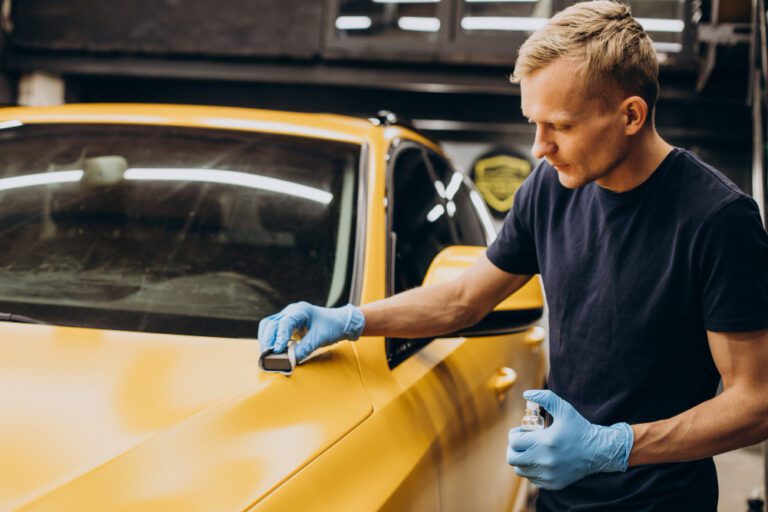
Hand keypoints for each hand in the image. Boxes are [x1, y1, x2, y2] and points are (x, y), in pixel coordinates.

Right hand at [258, 302, 364, 361]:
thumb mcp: (320, 338)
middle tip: (266, 356)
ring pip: (268, 325)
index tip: (277, 350)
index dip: (279, 337)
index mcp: (301, 310)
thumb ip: (305, 348)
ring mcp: (287, 316)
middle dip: (268, 339)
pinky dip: (269, 339)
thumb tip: (289, 361)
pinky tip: (271, 350)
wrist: (339, 323)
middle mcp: (291, 311)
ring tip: (265, 354)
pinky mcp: (286, 324)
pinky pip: (272, 329)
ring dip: (265, 339)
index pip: (285, 322)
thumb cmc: (332, 327)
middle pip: (272, 323)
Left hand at [506, 390, 633, 489]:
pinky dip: (531, 470)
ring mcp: (549, 475)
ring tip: (530, 450)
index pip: (514, 442)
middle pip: (512, 459)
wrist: (598, 451)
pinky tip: (539, 460)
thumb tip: (526, 393)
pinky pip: (532, 479)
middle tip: (521, 441)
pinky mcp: (554, 484)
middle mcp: (546, 461)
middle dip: (513, 448)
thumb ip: (545, 398)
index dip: (514, 435)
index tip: (521, 431)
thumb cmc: (579, 428)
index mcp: (546, 442)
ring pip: (520, 470)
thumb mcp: (564, 408)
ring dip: (521, 459)